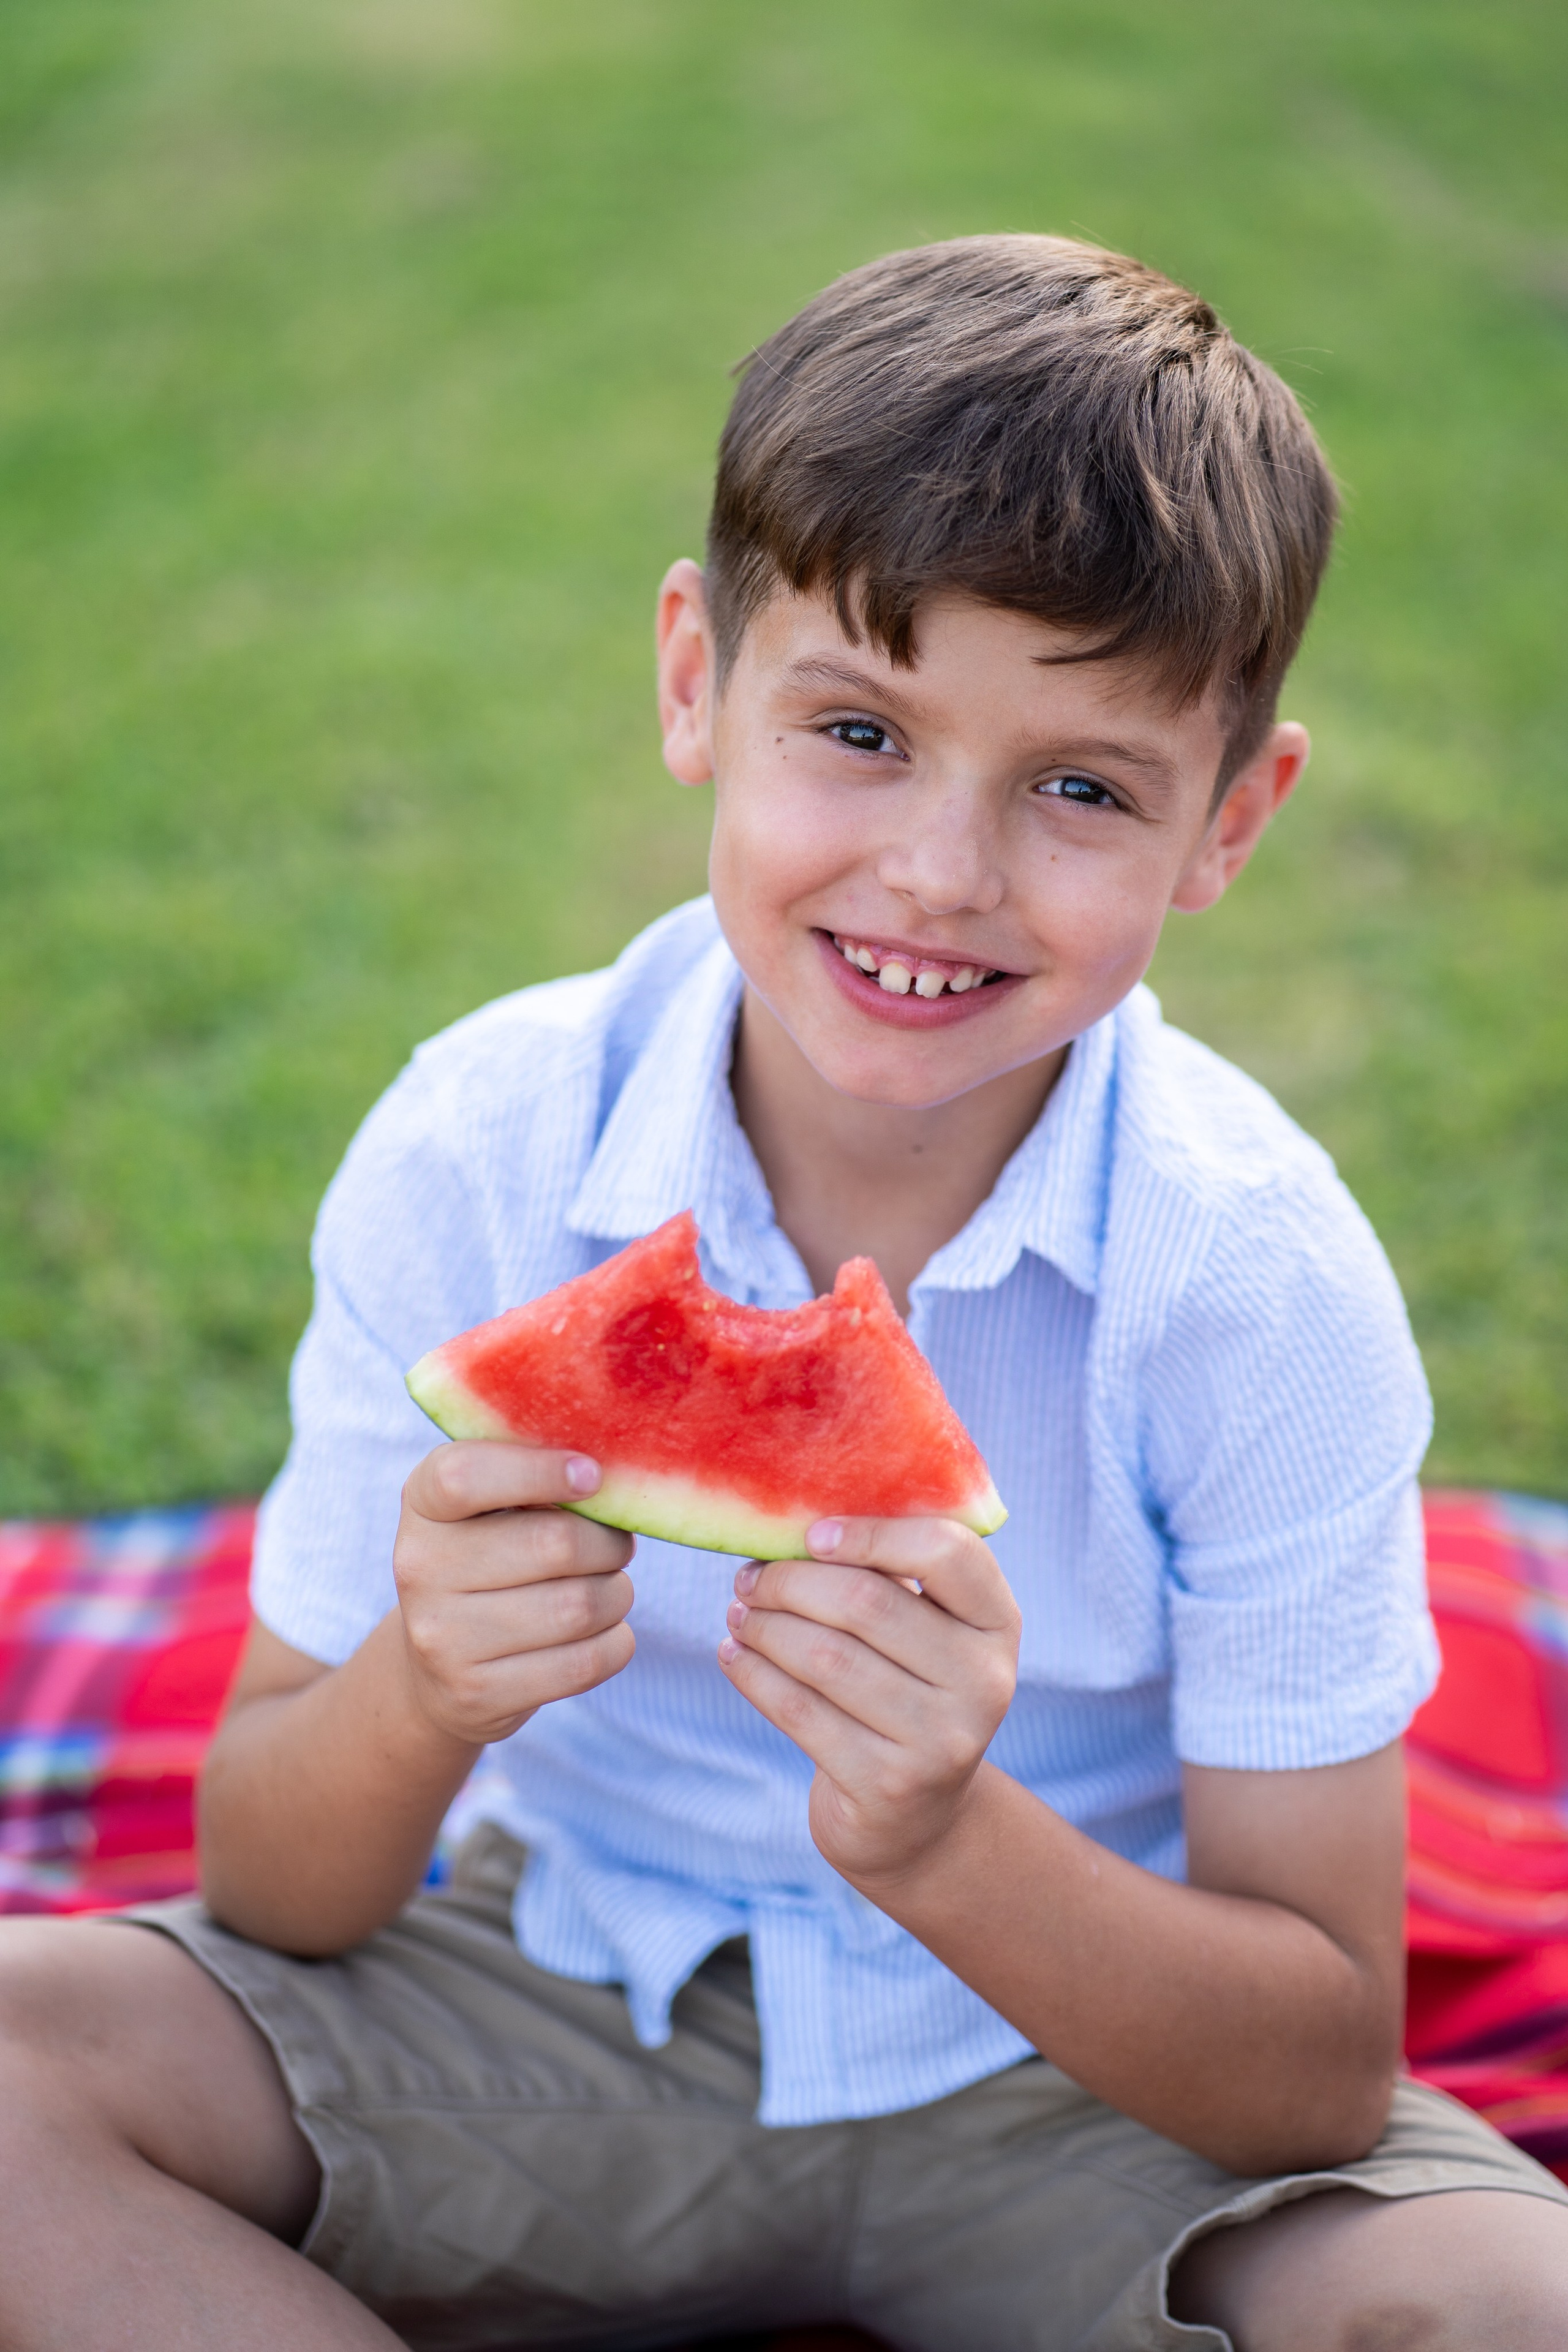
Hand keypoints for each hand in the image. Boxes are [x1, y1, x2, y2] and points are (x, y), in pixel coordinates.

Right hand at [393, 1443, 635, 1748]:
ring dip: (616, 1594)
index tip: (591, 1476)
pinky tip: (604, 1632)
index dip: (540, 1471)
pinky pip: (585, 1663)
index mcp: (422, 1505)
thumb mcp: (487, 1508)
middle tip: (614, 1545)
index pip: (464, 1476)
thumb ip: (535, 1475)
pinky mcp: (478, 1694)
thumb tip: (617, 1474)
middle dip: (608, 1543)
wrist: (437, 1670)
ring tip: (608, 1589)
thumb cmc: (488, 1561)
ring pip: (578, 1607)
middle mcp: (420, 1570)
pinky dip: (615, 1642)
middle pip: (553, 1544)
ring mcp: (443, 1639)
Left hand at [717, 1516, 1019, 1888]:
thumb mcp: (926, 1633)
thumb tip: (791, 1514)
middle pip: (867, 1603)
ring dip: (765, 1627)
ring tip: (738, 1614)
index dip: (870, 1533)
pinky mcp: (889, 1785)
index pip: (947, 1551)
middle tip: (749, 1578)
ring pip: (826, 1658)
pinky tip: (733, 1656)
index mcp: (999, 1623)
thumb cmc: (906, 1691)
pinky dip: (755, 1676)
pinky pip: (801, 1712)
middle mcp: (984, 1682)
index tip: (810, 1535)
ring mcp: (941, 1740)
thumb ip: (890, 1574)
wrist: (916, 1817)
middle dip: (791, 1582)